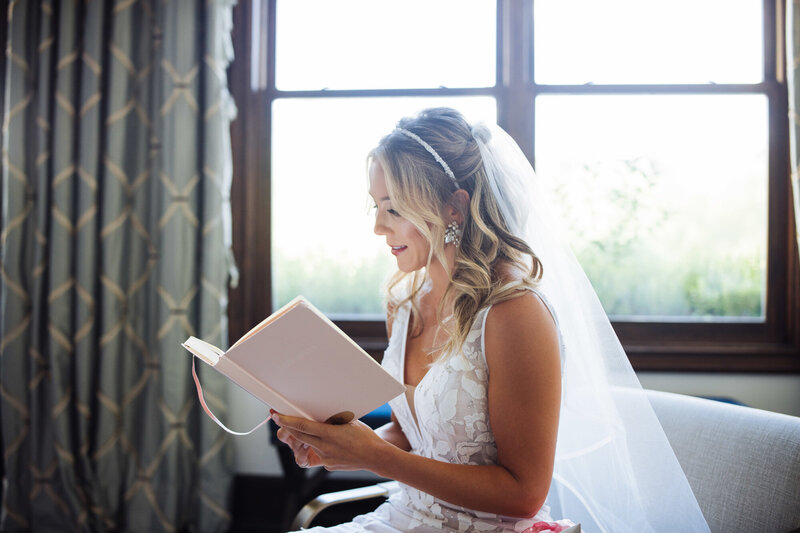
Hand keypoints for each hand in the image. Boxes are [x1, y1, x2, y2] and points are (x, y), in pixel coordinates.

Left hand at [272, 410, 389, 471]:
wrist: (374, 456)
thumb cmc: (364, 436)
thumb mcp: (348, 421)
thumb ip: (331, 420)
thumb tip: (317, 415)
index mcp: (329, 434)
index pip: (302, 426)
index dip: (286, 420)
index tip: (276, 415)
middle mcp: (324, 447)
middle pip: (298, 436)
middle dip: (286, 427)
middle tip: (278, 418)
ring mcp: (325, 458)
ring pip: (306, 445)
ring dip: (300, 438)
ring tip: (301, 431)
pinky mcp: (327, 465)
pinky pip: (316, 454)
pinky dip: (316, 447)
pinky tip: (324, 443)